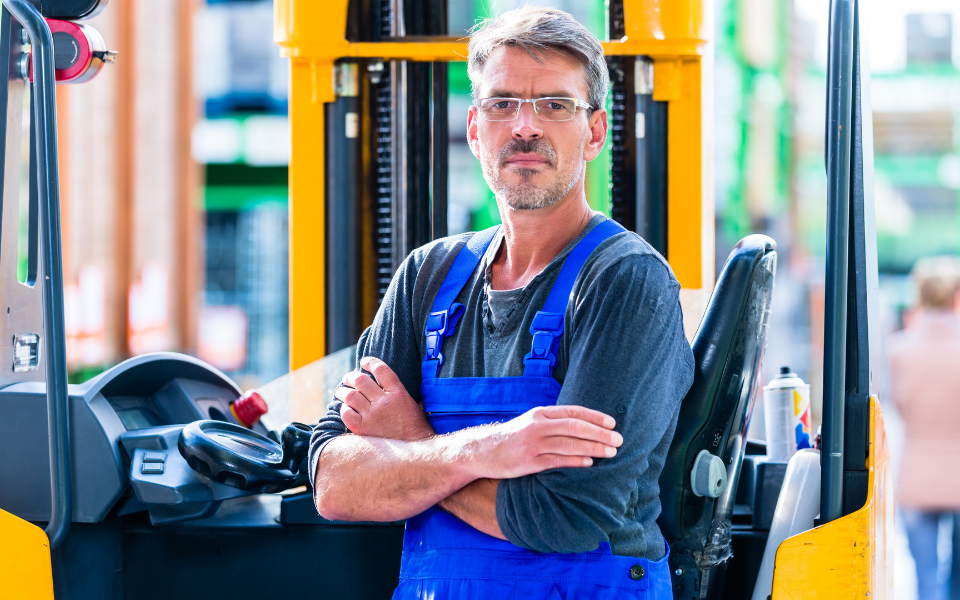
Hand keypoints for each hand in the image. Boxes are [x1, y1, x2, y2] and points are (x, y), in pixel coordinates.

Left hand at [336, 356, 435, 440]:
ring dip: (342, 391)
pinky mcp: (363, 430)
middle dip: (351, 376)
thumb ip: (404, 394)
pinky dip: (343, 409)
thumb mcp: (416, 406)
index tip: (364, 362)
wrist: (415, 453)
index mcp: (399, 394)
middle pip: (361, 380)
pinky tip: (345, 409)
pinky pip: (346, 414)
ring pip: (350, 395)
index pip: (381, 370)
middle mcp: (384, 402)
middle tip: (347, 378)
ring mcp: (372, 416)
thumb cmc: (417, 430)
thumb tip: (396, 385)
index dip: (370, 362)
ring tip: (341, 392)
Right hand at [461, 405, 622, 480]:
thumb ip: (553, 423)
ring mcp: (533, 444)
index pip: (573, 411)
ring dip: (593, 448)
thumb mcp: (531, 423)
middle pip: (575, 427)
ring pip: (569, 444)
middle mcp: (537, 426)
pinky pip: (556, 461)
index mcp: (540, 414)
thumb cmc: (512, 438)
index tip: (612, 423)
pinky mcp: (528, 462)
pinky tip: (589, 463)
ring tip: (611, 452)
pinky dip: (575, 461)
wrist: (481, 451)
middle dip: (600, 433)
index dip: (595, 417)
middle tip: (618, 440)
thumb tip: (583, 427)